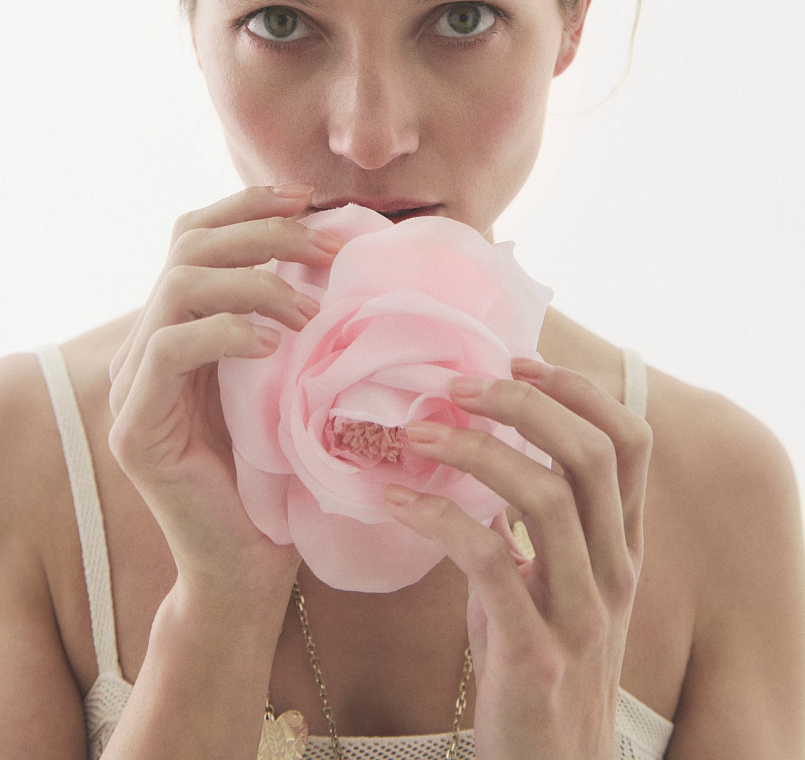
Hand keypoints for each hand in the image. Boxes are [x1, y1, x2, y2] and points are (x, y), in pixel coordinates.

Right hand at [107, 184, 344, 597]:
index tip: (310, 199)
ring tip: (308, 308)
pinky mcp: (136, 427)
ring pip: (177, 285)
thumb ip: (292, 316)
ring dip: (253, 281)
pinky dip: (226, 331)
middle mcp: (147, 345)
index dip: (247, 205)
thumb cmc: (284, 468)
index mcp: (179, 326)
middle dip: (264, 233)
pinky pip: (169, 349)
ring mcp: (134, 385)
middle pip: (187, 246)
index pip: (195, 236)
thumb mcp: (291, 374)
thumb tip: (342, 247)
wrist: (250, 564)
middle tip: (328, 249)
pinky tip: (274, 343)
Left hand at [382, 359, 652, 759]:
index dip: (578, 390)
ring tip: (417, 432)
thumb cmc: (540, 664)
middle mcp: (614, 571)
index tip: (518, 361)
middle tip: (456, 385)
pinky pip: (488, 560)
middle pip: (591, 455)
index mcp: (622, 546)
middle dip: (524, 403)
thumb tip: (481, 449)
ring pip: (547, 497)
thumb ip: (536, 523)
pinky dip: (438, 517)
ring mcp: (580, 612)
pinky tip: (396, 498)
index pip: (630, 442)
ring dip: (475, 451)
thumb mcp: (556, 584)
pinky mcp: (534, 651)